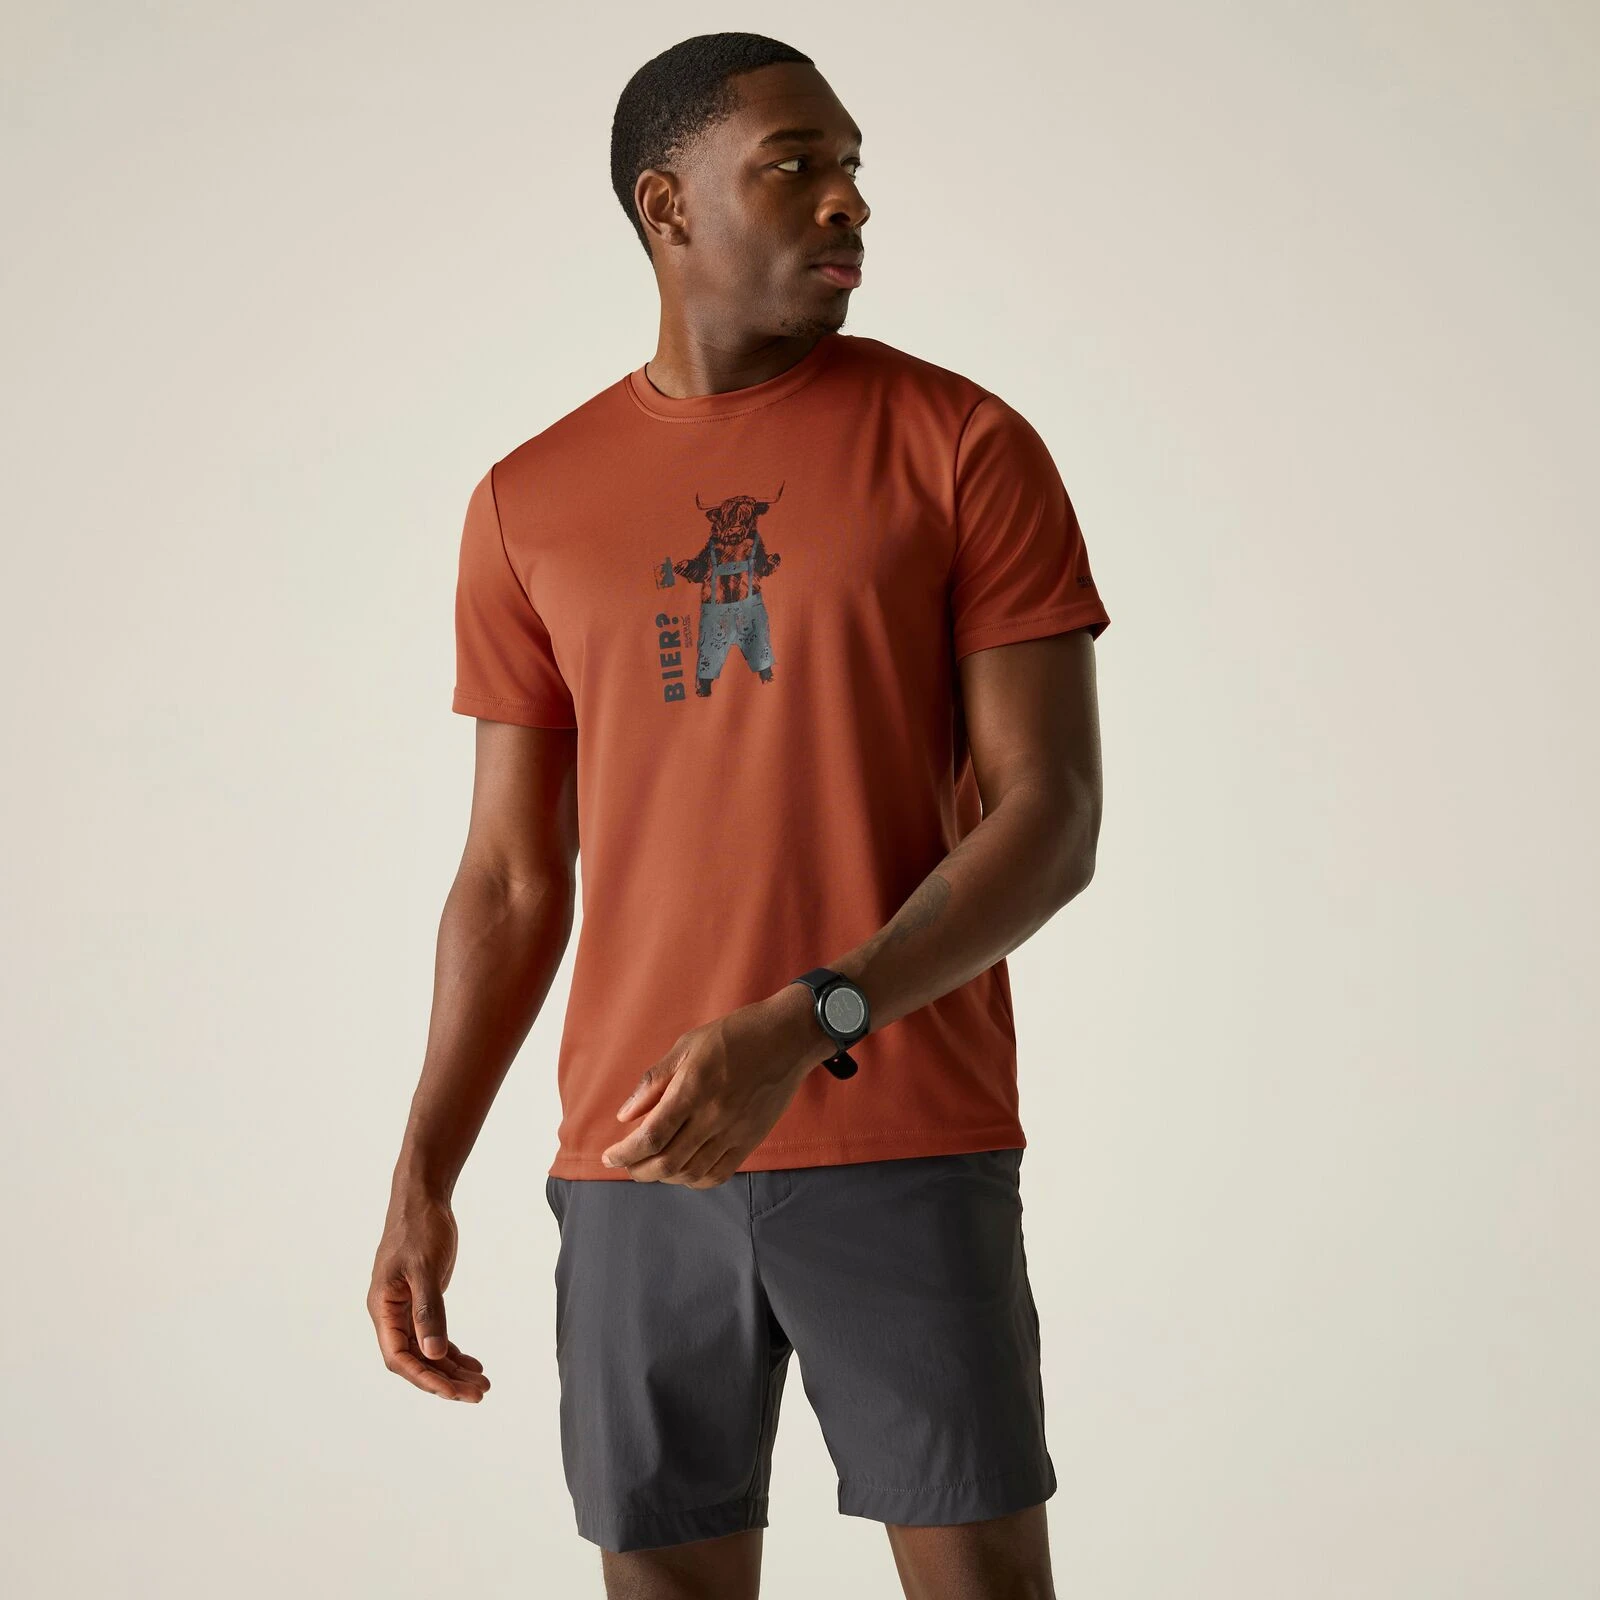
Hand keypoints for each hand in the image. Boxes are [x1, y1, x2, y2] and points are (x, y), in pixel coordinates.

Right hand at [367, 1191, 490, 1401]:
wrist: (423, 1200)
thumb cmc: (419, 1228)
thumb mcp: (424, 1268)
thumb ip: (428, 1311)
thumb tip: (434, 1353)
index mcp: (383, 1308)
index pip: (399, 1357)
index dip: (425, 1378)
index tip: (452, 1392)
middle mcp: (391, 1314)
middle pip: (416, 1360)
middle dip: (445, 1380)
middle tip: (478, 1393)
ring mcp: (407, 1310)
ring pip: (428, 1351)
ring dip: (453, 1369)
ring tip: (483, 1385)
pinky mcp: (423, 1302)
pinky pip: (435, 1336)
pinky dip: (454, 1352)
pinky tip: (473, 1364)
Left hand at [600, 987, 820, 1185]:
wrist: (788, 1039)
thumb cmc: (735, 1035)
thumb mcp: (687, 1046)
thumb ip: (654, 1082)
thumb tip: (626, 1115)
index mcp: (693, 1090)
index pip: (651, 1136)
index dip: (624, 1153)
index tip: (609, 1156)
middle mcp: (713, 1117)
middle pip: (667, 1162)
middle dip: (638, 1169)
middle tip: (625, 1163)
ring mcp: (734, 1132)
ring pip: (690, 1173)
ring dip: (663, 1176)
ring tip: (650, 1166)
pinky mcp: (750, 1140)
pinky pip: (718, 1174)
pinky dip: (694, 1180)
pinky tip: (682, 1171)